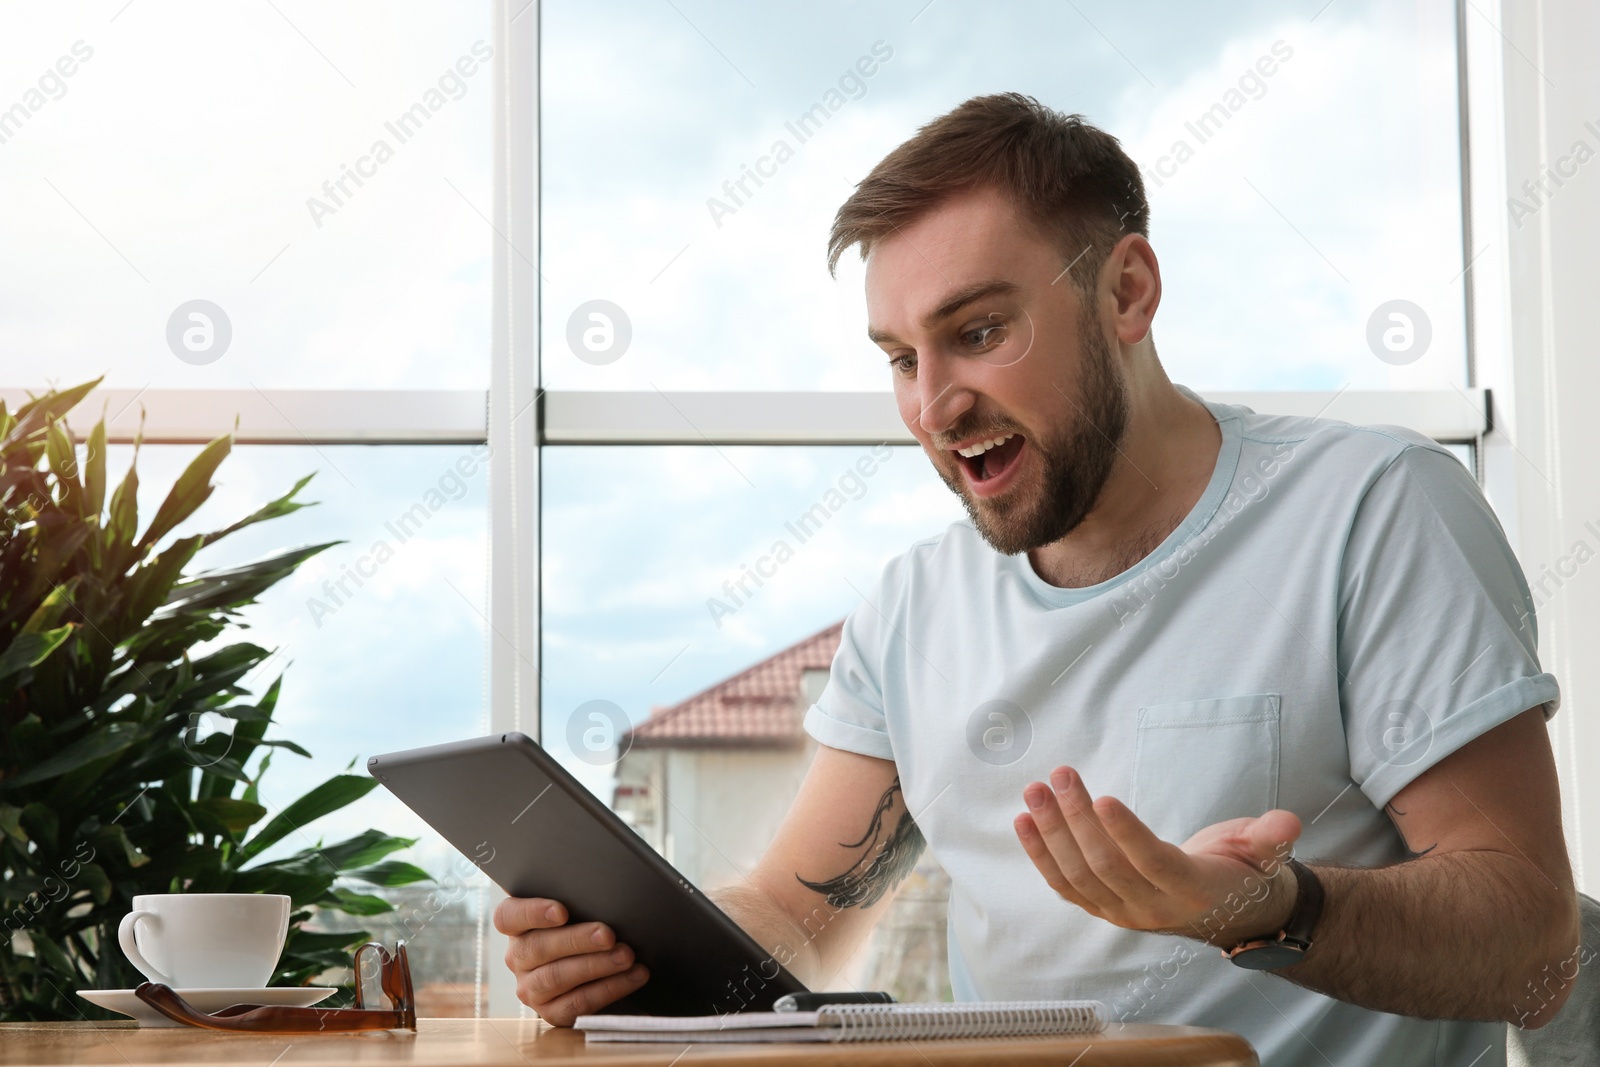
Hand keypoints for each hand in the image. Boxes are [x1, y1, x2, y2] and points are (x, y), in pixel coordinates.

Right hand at [493, 897, 648, 1024]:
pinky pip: (577, 1003)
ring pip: (555, 977)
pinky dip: (609, 988)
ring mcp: (531, 989)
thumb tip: (606, 894)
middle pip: (536, 947)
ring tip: (626, 956)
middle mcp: (518, 958)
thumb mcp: (578, 913)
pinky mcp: (552, 1014)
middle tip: (608, 935)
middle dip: (576, 940)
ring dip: (595, 965)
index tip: (562, 911)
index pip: (507, 917)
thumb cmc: (586, 929)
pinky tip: (633, 976)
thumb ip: (579, 903)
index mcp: (518, 927)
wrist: (600, 971)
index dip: (532, 913)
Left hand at [1013, 766, 1302, 944]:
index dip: (1127, 833)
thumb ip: (1271, 839)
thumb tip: (1287, 822)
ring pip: (1079, 876)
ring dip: (1052, 832)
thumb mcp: (1267, 854)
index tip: (1102, 798)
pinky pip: (1065, 885)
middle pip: (1106, 865)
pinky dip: (1041, 855)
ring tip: (1035, 791)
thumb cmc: (1245, 873)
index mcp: (1192, 892)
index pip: (1153, 863)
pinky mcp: (1103, 908)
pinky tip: (1023, 821)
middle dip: (1078, 819)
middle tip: (1061, 776)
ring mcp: (1123, 912)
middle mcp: (1151, 909)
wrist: (1231, 914)